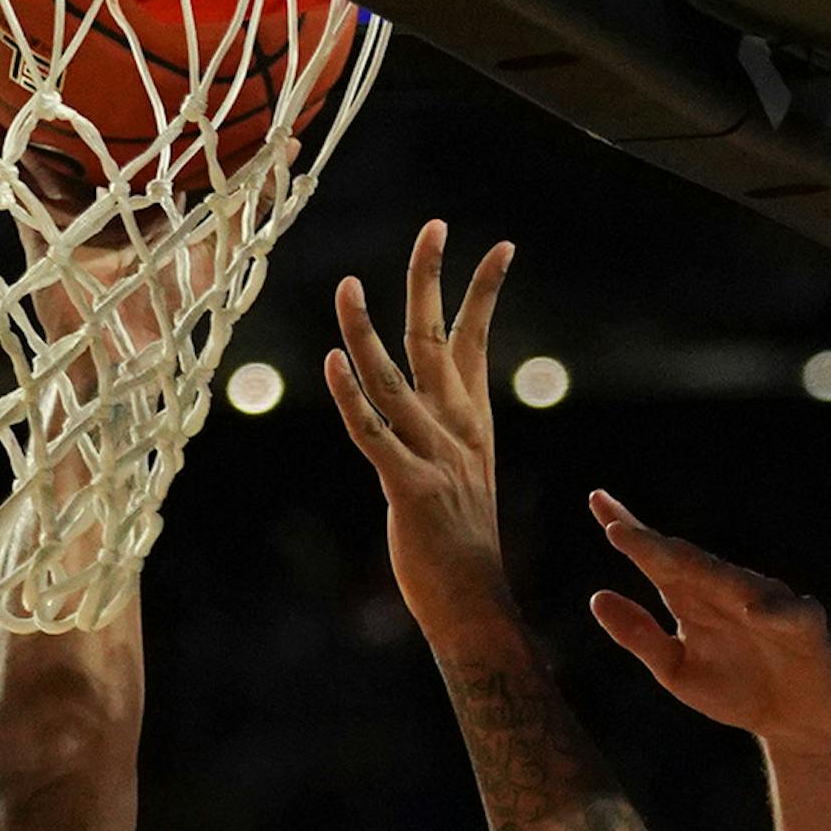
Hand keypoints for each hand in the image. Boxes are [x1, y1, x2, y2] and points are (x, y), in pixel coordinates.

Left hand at [325, 220, 515, 639]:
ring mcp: (434, 457)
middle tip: (434, 226)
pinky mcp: (409, 489)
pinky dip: (352, 399)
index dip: (484, 291)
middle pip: (438, 339)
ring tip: (346, 286)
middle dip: (434, 280)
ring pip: (394, 379)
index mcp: (471, 424)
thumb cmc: (462, 551)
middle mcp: (456, 430)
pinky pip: (374, 435)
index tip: (498, 245)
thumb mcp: (461, 482)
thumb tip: (417, 425)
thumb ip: (441, 444)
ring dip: (366, 330)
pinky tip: (332, 363)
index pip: (476, 341)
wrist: (476, 604)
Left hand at [589, 494, 830, 759]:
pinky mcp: (805, 628)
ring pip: (734, 580)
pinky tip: (752, 611)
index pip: (657, 558)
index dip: (630, 532)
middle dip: (654, 546)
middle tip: (618, 531)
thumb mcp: (676, 670)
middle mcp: (728, 591)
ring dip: (703, 569)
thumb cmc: (734, 689)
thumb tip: (596, 597)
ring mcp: (768, 605)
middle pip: (688, 561)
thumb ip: (640, 636)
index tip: (597, 502)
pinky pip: (790, 614)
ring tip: (666, 557)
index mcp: (692, 597)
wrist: (793, 722)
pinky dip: (773, 611)